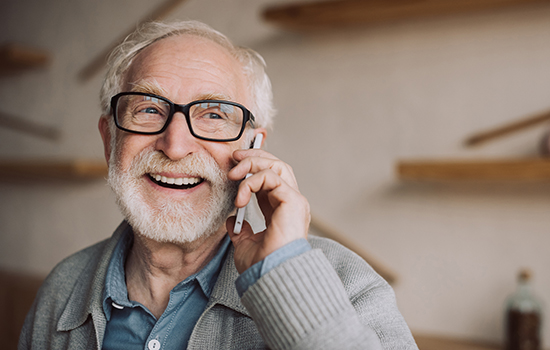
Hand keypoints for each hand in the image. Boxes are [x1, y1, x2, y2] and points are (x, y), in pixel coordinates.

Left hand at [227, 149, 309, 273]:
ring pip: (276, 166)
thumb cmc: (262, 265)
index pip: (270, 178)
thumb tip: (231, 221)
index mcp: (280, 210)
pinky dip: (252, 182)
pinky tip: (240, 198)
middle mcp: (290, 202)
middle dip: (254, 157)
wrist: (270, 276)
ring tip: (234, 174)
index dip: (253, 168)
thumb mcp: (245, 244)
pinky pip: (271, 177)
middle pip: (277, 165)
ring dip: (252, 164)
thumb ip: (241, 230)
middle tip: (234, 158)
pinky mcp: (293, 200)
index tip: (234, 167)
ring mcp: (294, 200)